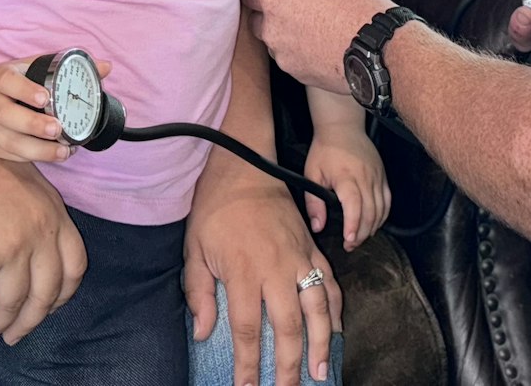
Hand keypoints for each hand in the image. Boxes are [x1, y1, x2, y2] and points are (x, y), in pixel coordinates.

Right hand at [0, 58, 105, 163]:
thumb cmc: (12, 81)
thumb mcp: (32, 66)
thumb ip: (67, 67)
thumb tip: (106, 66)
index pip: (8, 81)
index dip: (25, 89)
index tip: (45, 97)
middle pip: (5, 114)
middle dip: (32, 124)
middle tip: (57, 129)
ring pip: (8, 142)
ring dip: (37, 149)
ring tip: (63, 151)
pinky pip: (13, 156)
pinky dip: (35, 158)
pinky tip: (57, 155)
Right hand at [0, 124, 87, 344]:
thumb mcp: (25, 185)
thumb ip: (41, 218)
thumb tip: (45, 265)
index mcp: (53, 213)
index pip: (75, 266)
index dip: (63, 294)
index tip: (48, 308)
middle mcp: (38, 232)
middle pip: (45, 294)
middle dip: (30, 322)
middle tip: (16, 336)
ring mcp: (10, 246)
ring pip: (11, 302)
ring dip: (0, 323)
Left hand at [186, 173, 341, 384]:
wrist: (244, 166)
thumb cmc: (215, 210)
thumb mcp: (194, 249)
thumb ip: (199, 293)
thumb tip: (203, 333)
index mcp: (243, 272)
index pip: (246, 330)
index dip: (247, 365)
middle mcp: (275, 269)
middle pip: (287, 327)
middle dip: (288, 366)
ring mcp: (299, 258)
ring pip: (317, 309)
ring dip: (320, 344)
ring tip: (321, 373)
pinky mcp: (312, 247)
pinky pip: (330, 283)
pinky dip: (335, 309)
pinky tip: (334, 331)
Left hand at [242, 0, 394, 94]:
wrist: (378, 49)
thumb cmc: (357, 8)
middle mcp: (272, 29)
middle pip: (257, 21)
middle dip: (270, 16)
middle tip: (294, 9)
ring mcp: (284, 56)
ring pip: (276, 44)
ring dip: (287, 37)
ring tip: (315, 31)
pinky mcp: (298, 76)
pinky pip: (293, 61)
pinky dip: (303, 55)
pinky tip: (324, 48)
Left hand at [303, 126, 390, 251]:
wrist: (342, 127)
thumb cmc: (325, 150)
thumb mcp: (312, 174)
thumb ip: (314, 203)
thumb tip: (318, 226)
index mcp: (347, 177)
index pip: (355, 207)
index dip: (354, 227)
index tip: (348, 241)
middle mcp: (366, 178)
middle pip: (370, 213)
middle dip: (362, 234)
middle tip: (350, 245)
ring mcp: (377, 177)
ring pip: (381, 209)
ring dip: (372, 227)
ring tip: (360, 237)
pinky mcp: (382, 175)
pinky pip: (387, 201)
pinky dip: (383, 215)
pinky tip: (374, 223)